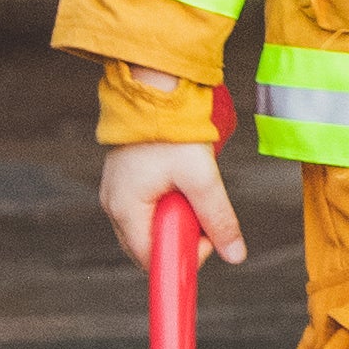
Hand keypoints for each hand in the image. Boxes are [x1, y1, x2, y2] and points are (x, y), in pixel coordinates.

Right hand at [99, 138, 244, 270]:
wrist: (154, 89)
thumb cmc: (173, 131)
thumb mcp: (202, 178)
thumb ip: (218, 219)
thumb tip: (235, 254)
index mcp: (125, 209)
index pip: (151, 260)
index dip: (182, 257)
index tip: (206, 239)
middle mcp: (113, 205)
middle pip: (149, 246)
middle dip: (180, 237)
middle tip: (201, 212)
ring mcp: (116, 192)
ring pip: (150, 227)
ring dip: (176, 219)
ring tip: (191, 191)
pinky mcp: (124, 180)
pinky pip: (146, 208)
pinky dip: (168, 204)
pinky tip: (181, 183)